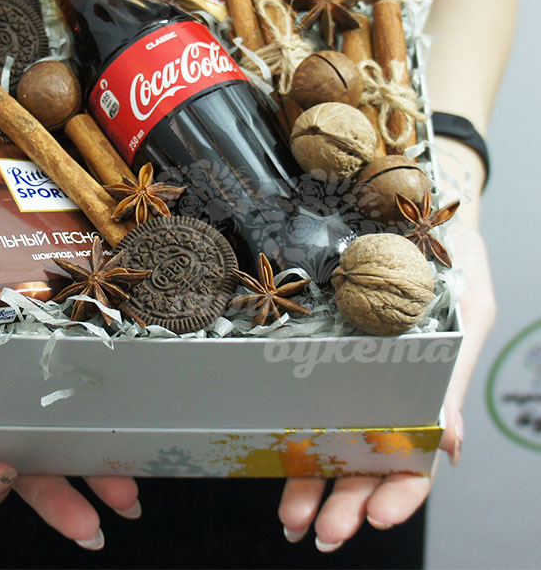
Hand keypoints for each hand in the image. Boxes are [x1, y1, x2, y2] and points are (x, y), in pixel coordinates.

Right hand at [0, 261, 139, 550]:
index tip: (4, 475)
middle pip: (28, 474)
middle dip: (60, 503)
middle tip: (93, 529)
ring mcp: (31, 398)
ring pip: (62, 447)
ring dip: (94, 474)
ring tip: (126, 493)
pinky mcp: (57, 367)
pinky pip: (81, 399)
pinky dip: (105, 421)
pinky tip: (132, 437)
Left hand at [277, 226, 495, 551]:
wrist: (414, 210)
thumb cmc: (453, 262)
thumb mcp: (466, 314)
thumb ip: (450, 380)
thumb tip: (450, 448)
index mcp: (427, 392)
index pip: (419, 460)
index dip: (399, 493)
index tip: (376, 515)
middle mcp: (387, 393)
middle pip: (370, 465)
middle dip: (348, 504)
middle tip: (324, 532)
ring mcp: (353, 379)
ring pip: (335, 446)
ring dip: (316, 487)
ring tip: (295, 519)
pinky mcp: (323, 357)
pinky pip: (307, 401)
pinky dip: (295, 439)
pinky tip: (276, 465)